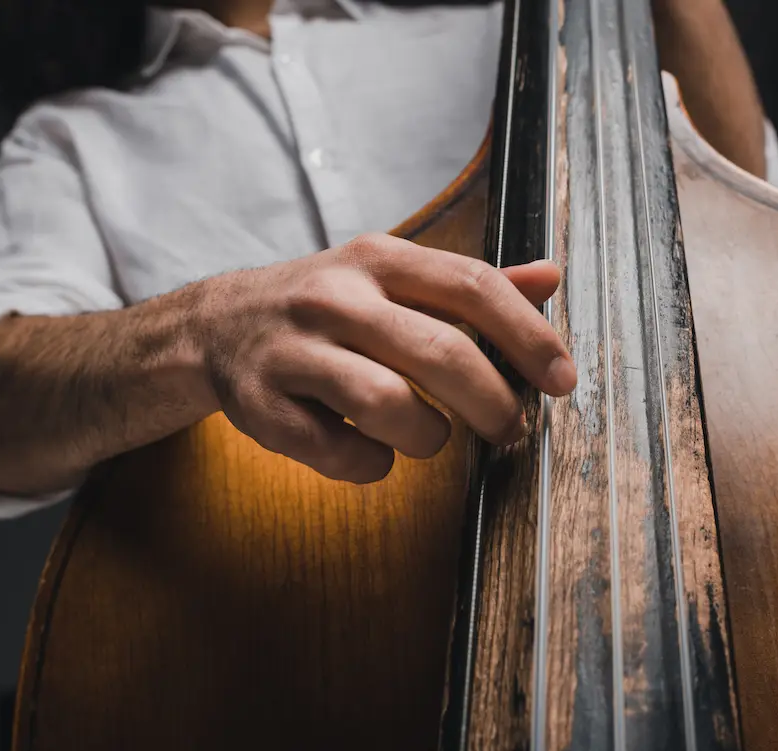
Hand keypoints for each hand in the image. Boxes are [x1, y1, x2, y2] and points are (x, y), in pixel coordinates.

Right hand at [193, 233, 575, 483]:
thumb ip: (467, 284)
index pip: (471, 285)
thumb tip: (550, 278)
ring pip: (386, 405)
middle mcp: (335, 298)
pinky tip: (374, 453)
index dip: (527, 335)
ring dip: (428, 437)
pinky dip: (371, 465)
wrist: (214, 326)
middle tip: (511, 429)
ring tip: (432, 437)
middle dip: (492, 402)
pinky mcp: (261, 406)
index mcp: (377, 259)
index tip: (562, 378)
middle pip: (439, 352)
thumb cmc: (324, 305)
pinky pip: (336, 453)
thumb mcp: (390, 276)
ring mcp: (293, 352)